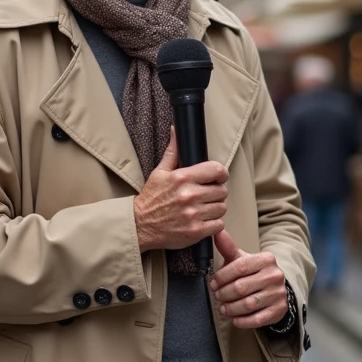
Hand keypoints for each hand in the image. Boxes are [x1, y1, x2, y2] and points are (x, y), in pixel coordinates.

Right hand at [133, 129, 228, 252]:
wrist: (139, 224)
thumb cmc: (151, 198)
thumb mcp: (160, 172)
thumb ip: (173, 151)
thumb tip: (176, 130)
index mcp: (182, 178)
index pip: (216, 170)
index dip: (221, 173)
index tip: (218, 177)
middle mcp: (189, 195)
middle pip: (222, 191)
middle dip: (216, 192)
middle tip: (207, 195)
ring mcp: (193, 214)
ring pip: (222, 208)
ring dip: (215, 208)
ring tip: (203, 208)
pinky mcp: (195, 231)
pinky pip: (219, 224)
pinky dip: (214, 223)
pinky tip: (203, 220)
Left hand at [209, 231, 287, 329]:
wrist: (275, 289)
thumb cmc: (254, 273)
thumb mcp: (242, 259)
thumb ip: (228, 247)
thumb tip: (217, 232)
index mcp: (266, 259)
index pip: (239, 267)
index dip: (222, 277)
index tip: (213, 283)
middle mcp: (275, 275)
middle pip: (241, 287)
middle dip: (224, 294)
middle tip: (217, 296)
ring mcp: (278, 293)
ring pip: (248, 304)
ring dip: (231, 309)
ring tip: (223, 308)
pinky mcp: (280, 310)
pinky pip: (258, 319)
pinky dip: (243, 321)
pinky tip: (235, 319)